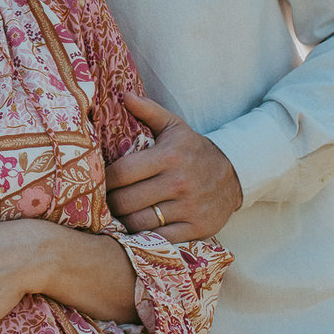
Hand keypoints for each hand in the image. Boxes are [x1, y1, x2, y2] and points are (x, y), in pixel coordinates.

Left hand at [105, 96, 241, 241]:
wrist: (234, 174)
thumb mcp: (174, 126)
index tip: (98, 182)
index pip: (121, 173)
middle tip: (105, 202)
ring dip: (124, 222)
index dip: (104, 180)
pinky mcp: (197, 228)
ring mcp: (188, 208)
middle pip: (126, 201)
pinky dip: (144, 237)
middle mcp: (178, 183)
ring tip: (118, 216)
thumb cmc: (193, 150)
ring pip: (139, 223)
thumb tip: (123, 95)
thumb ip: (148, 111)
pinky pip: (160, 239)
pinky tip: (138, 230)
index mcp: (168, 156)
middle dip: (110, 204)